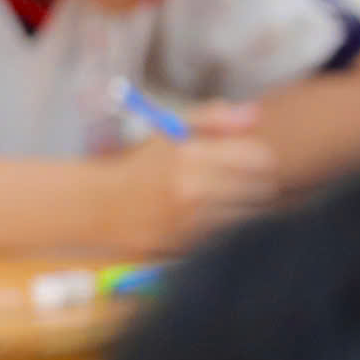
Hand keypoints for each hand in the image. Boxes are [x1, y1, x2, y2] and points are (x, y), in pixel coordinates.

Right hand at [102, 101, 276, 254]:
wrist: (96, 206)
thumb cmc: (137, 166)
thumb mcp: (168, 131)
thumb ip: (212, 118)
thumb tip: (255, 114)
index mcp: (190, 155)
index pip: (260, 157)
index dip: (257, 158)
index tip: (247, 161)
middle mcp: (192, 189)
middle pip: (263, 188)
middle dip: (254, 184)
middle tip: (236, 184)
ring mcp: (190, 221)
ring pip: (250, 216)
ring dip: (242, 209)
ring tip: (220, 203)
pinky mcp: (187, 245)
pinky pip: (228, 237)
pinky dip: (223, 230)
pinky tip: (204, 221)